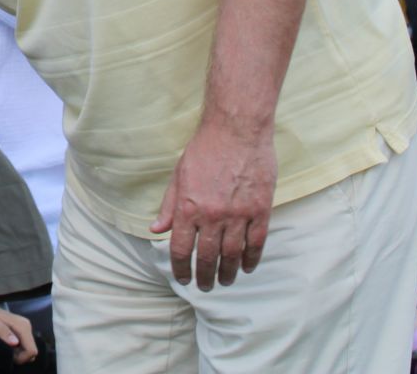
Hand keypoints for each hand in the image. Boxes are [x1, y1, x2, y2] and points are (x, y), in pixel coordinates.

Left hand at [0, 303, 38, 362]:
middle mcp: (25, 325)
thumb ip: (0, 329)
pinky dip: (17, 350)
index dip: (22, 358)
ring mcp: (23, 327)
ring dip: (18, 354)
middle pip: (31, 350)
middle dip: (21, 357)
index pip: (31, 349)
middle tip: (6, 354)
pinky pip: (23, 345)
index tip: (9, 358)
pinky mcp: (18, 330)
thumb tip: (15, 342)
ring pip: (27, 348)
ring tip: (5, 350)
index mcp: (22, 325)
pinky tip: (6, 347)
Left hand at [149, 118, 277, 289]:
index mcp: (188, 207)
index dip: (181, 269)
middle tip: (205, 287)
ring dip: (228, 272)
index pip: (182, 249)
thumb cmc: (204, 150)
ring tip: (225, 281)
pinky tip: (246, 267)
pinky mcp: (260, 209)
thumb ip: (169, 206)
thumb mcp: (179, 176)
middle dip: (205, 276)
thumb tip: (156, 229)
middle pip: (208, 257)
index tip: (183, 279)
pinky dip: (251, 259)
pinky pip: (256, 242)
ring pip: (233, 254)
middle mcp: (212, 215)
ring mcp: (238, 214)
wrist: (236, 130)